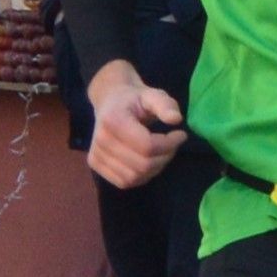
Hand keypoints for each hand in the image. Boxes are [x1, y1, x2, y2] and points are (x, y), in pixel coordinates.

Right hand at [87, 62, 186, 186]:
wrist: (109, 101)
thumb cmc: (134, 99)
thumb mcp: (152, 94)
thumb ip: (165, 104)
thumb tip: (176, 119)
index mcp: (113, 120)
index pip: (147, 146)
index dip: (169, 144)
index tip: (181, 135)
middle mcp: (101, 140)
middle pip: (142, 165)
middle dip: (164, 157)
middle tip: (173, 145)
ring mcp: (96, 155)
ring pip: (134, 177)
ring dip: (155, 168)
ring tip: (161, 152)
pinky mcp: (95, 165)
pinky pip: (124, 182)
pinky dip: (141, 176)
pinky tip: (147, 161)